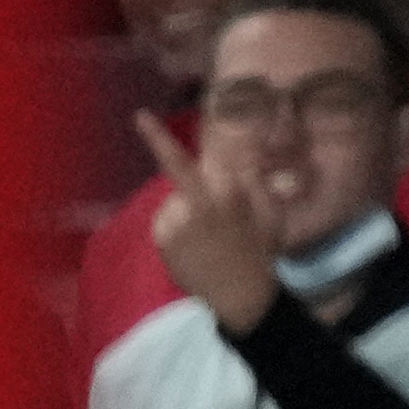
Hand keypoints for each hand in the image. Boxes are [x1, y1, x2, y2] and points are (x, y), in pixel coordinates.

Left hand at [135, 109, 282, 334]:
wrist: (240, 292)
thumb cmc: (261, 246)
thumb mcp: (270, 206)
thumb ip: (254, 174)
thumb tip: (247, 143)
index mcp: (226, 190)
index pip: (197, 156)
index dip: (158, 137)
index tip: (138, 116)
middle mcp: (195, 203)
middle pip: (180, 171)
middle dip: (166, 153)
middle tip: (166, 145)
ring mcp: (174, 224)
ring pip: (175, 197)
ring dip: (187, 202)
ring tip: (208, 227)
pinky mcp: (163, 241)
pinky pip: (166, 219)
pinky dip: (177, 222)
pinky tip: (195, 240)